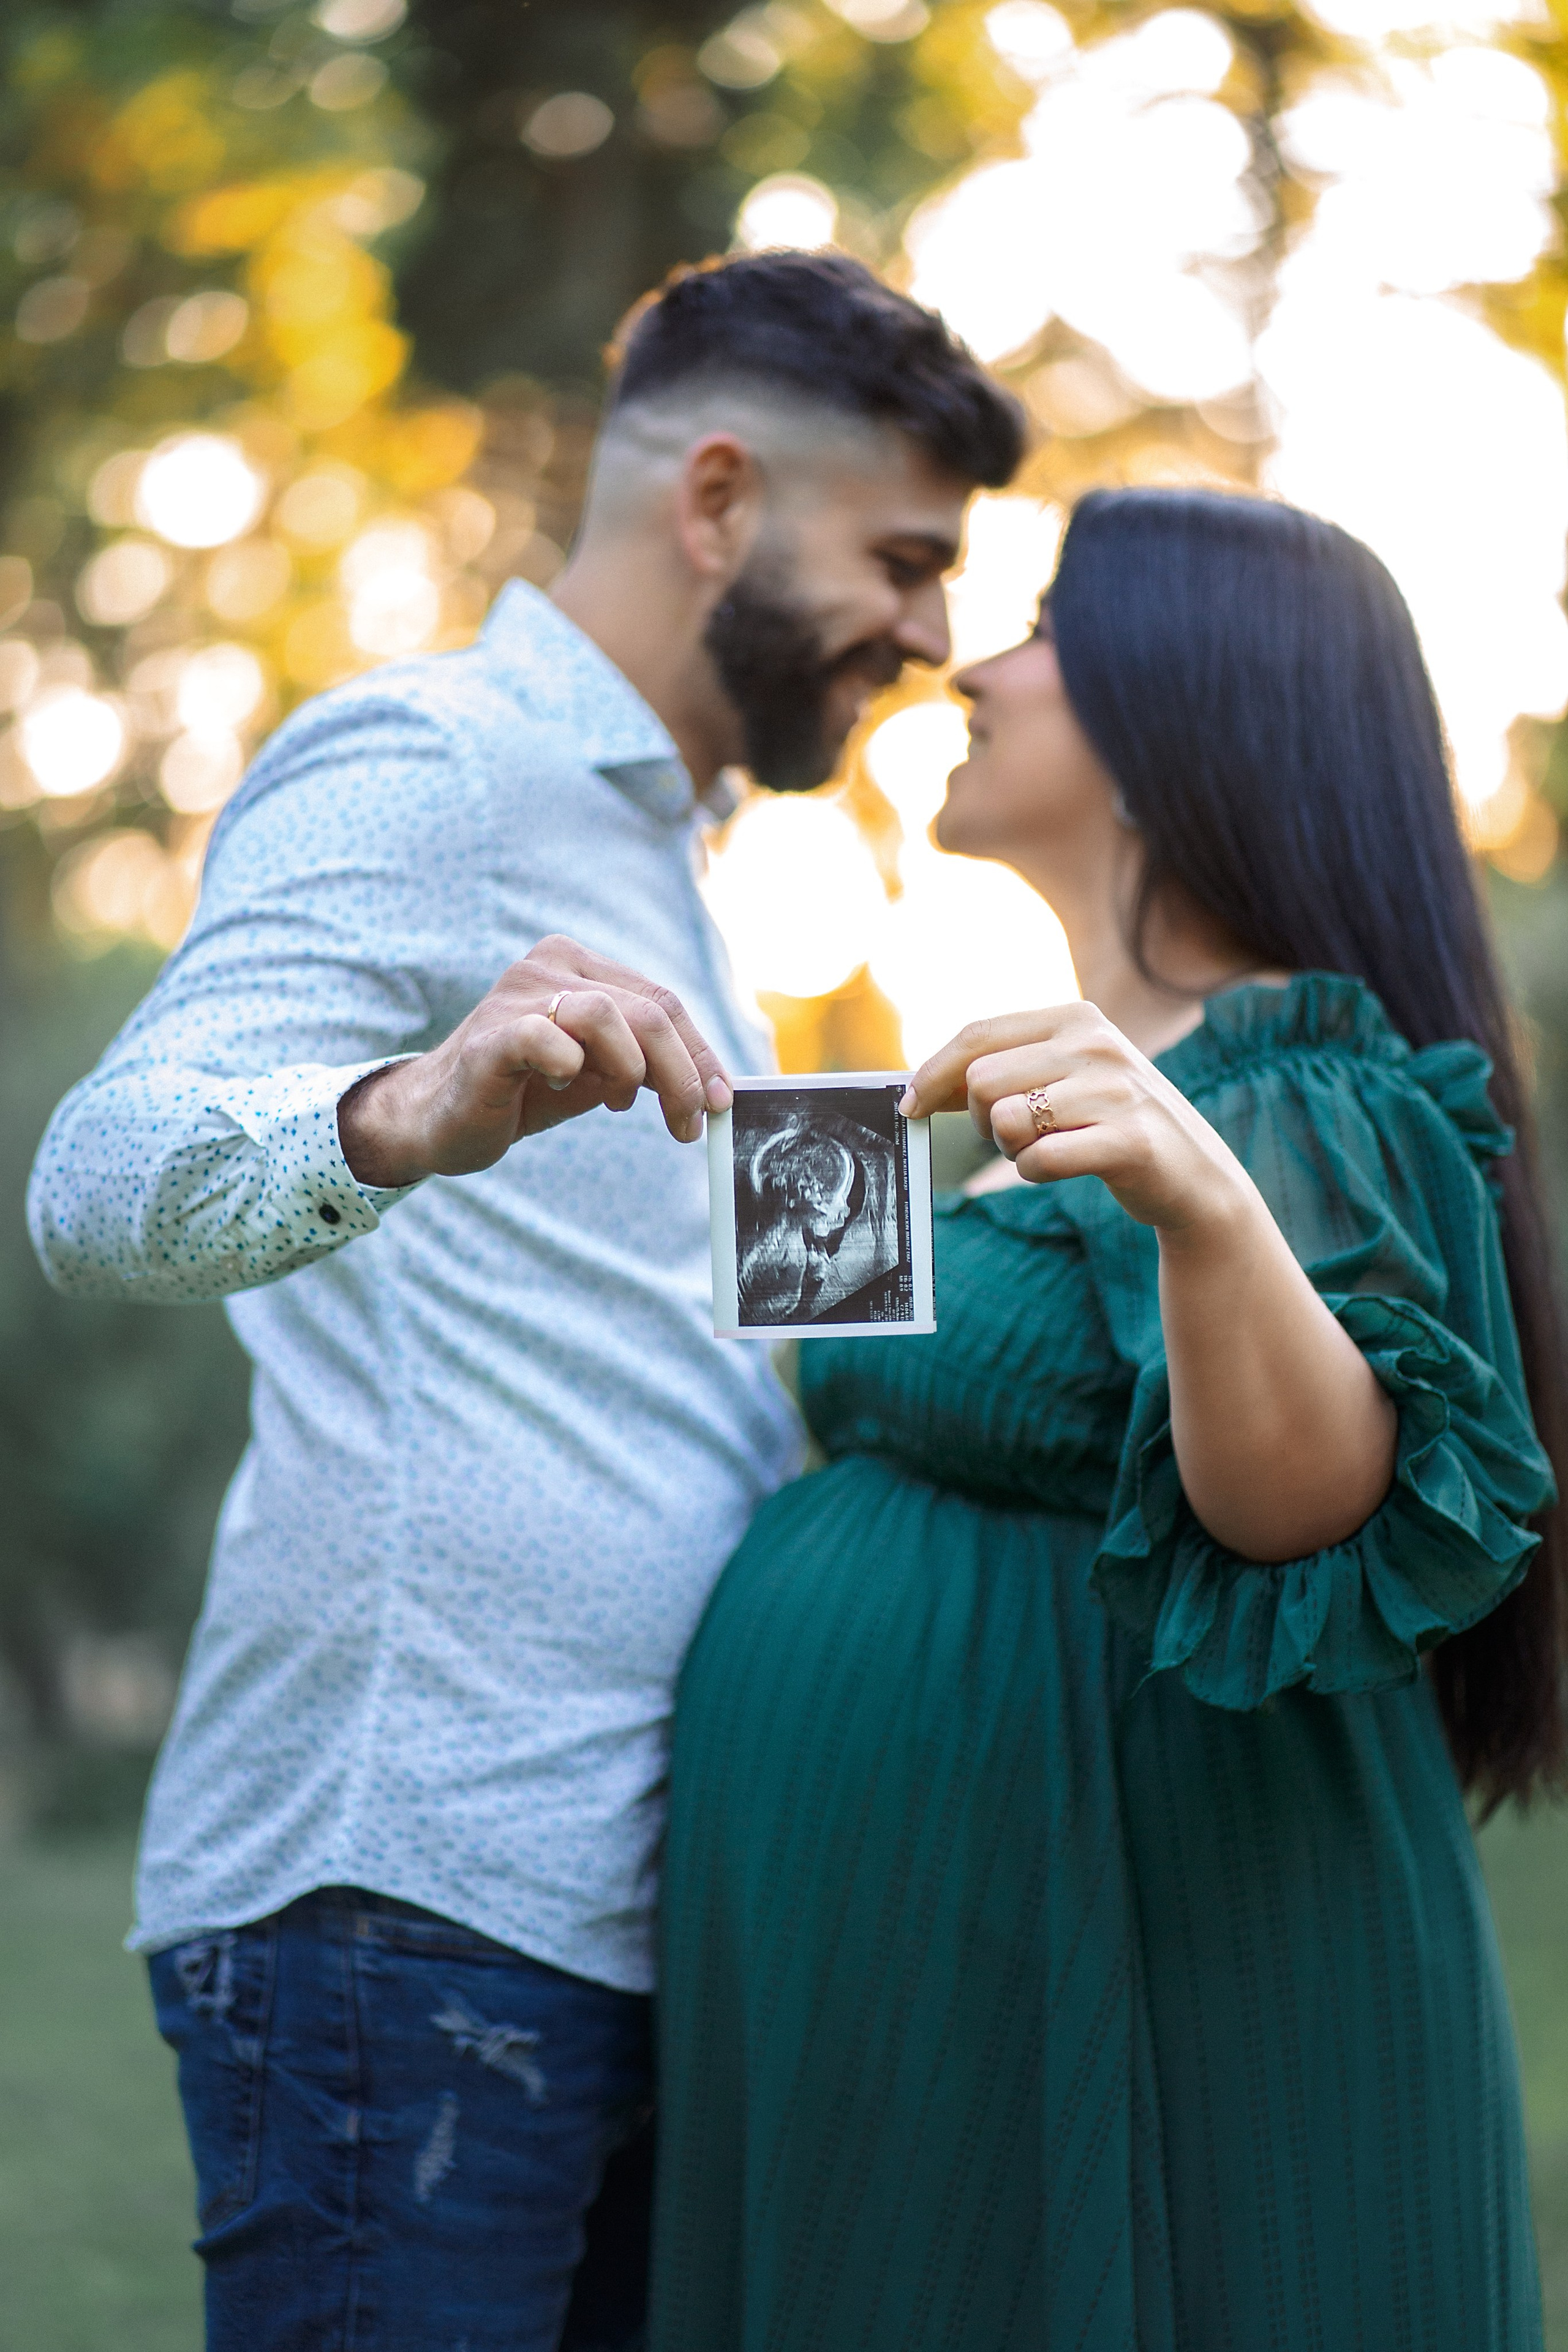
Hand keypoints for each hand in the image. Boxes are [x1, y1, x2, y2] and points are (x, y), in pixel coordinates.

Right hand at [339, 934, 732, 1188]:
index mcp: (578, 967)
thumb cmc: (520, 1092)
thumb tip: (708, 1089)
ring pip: (607, 1016)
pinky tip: (564, 1087)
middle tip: (689, 1123)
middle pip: (647, 1010)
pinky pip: (547, 1038)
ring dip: (634, 1072)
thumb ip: (642, 1068)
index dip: (699, 1053)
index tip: (720, 1100)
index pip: (661, 1001)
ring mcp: (516, 996)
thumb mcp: (595, 1075)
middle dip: (682, 1073)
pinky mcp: (490, 1036)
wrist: (435, 1120)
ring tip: (623, 1106)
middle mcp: (548, 969)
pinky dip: (571, 1068)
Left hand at [900, 1002, 1251, 1237]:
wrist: (1196, 1175)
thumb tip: (923, 1085)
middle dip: (983, 1120)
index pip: (977, 1035)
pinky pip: (1040, 1160)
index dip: (932, 1074)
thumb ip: (1005, 1070)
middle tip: (1016, 1136)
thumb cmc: (1113, 1123)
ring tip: (1048, 1148)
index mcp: (1077, 1018)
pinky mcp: (1128, 1141)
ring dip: (1012, 1149)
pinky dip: (1037, 1173)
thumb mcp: (1066, 1077)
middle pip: (982, 1081)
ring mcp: (1116, 1090)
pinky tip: (1068, 1166)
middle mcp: (1097, 1044)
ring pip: (1006, 1121)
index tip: (911, 1105)